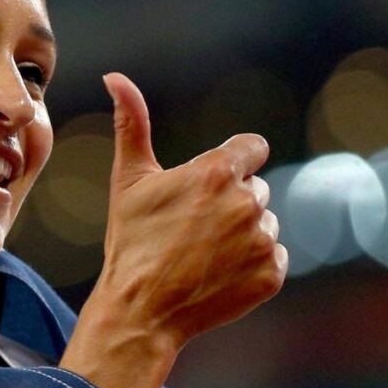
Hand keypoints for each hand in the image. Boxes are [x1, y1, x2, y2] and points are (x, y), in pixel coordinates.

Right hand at [59, 72, 286, 387]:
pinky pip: (273, 258)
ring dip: (242, 235)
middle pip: (255, 189)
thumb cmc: (131, 242)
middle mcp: (247, 202)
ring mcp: (262, 240)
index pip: (252, 148)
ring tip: (202, 255)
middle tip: (191, 229)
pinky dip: (252, 267)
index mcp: (216, 172)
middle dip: (231, 203)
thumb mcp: (128, 180)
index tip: (209, 186)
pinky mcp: (272, 275)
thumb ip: (131, 123)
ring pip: (264, 224)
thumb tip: (114, 76)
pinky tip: (218, 276)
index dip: (231, 164)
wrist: (141, 311)